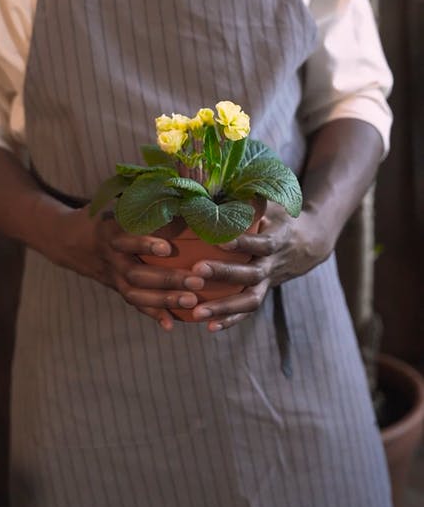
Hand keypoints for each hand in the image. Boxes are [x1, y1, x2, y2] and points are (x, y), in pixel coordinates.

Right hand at [37, 205, 204, 330]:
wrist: (65, 239)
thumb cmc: (101, 215)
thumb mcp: (114, 203)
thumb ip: (141, 200)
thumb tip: (181, 193)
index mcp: (109, 232)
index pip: (125, 240)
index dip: (144, 244)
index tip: (167, 247)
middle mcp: (109, 257)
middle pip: (135, 273)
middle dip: (167, 279)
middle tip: (196, 280)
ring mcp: (111, 276)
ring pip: (135, 293)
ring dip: (165, 299)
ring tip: (192, 301)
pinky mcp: (115, 287)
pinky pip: (133, 303)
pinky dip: (152, 314)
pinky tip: (171, 324)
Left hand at [189, 202, 330, 331]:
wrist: (310, 242)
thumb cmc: (282, 217)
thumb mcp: (273, 202)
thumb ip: (252, 196)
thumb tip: (222, 180)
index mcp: (277, 239)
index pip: (260, 243)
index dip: (242, 243)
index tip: (220, 240)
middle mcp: (273, 264)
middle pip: (251, 274)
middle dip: (223, 274)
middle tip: (195, 273)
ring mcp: (269, 281)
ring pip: (250, 300)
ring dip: (224, 308)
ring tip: (197, 313)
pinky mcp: (263, 292)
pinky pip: (248, 311)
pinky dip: (230, 320)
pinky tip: (209, 327)